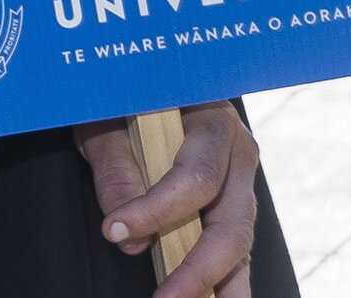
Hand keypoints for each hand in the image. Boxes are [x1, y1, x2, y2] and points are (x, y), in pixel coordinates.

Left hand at [75, 101, 260, 297]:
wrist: (150, 73)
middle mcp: (240, 153)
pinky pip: (234, 246)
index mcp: (214, 122)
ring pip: (241, 242)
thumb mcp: (108, 117)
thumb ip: (117, 170)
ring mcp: (242, 180)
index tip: (114, 230)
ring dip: (223, 285)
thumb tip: (128, 237)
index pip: (196, 176)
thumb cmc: (124, 91)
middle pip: (231, 221)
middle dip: (199, 268)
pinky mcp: (234, 202)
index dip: (156, 210)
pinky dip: (227, 279)